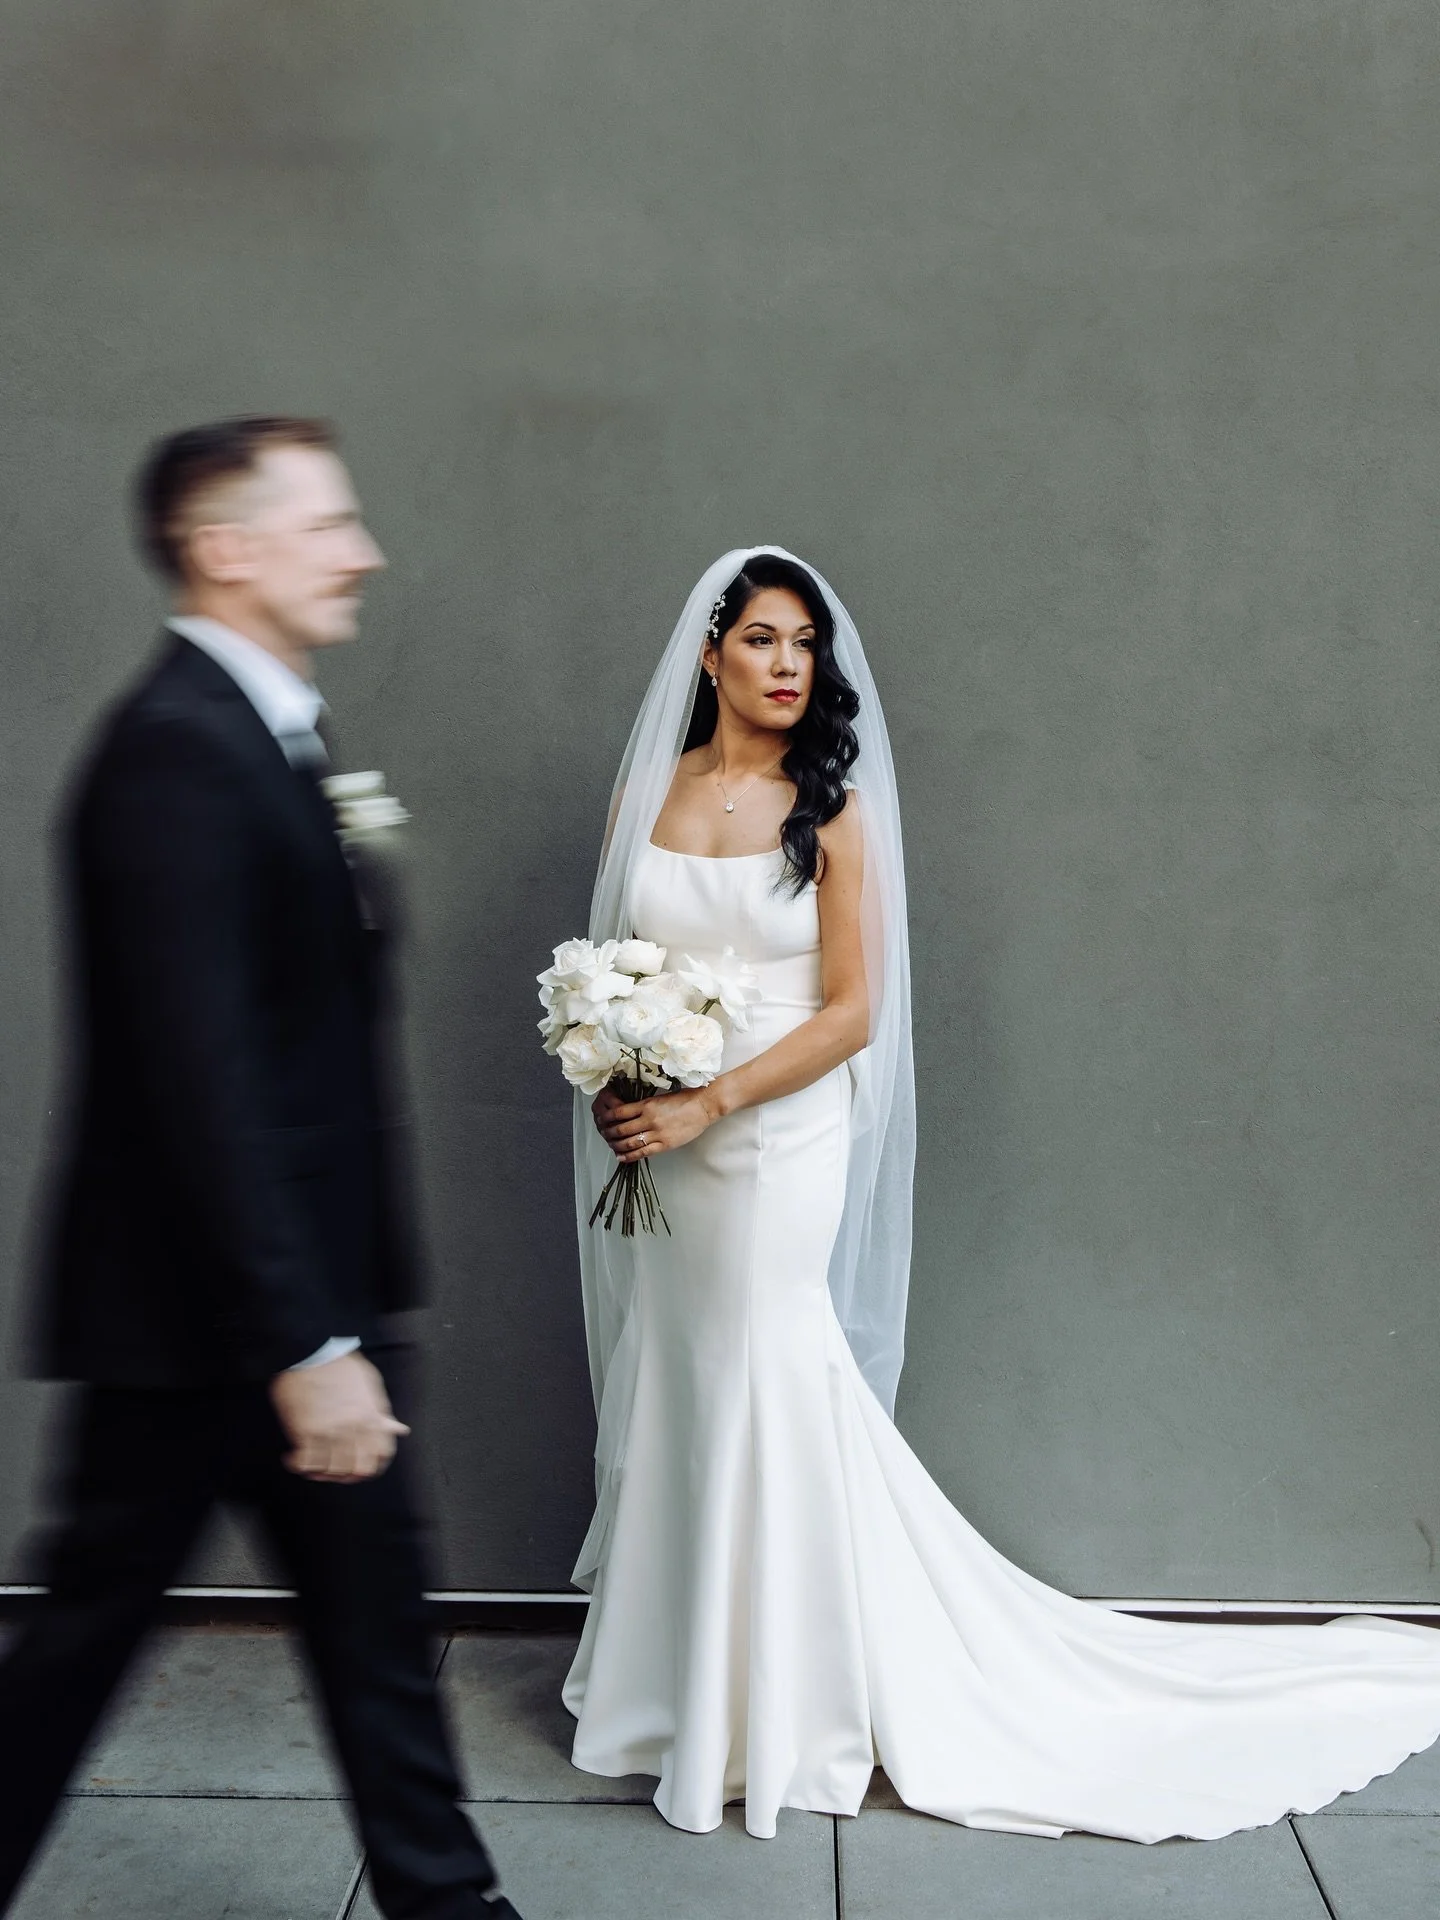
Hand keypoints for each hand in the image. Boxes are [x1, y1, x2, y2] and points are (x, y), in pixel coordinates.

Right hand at [269, 1351, 410, 1483]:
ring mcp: (329, 1431)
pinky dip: (299, 1466)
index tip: (359, 1467)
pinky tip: (294, 1459)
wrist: (313, 1350)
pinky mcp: (305, 1430)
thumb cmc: (341, 1364)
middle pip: (355, 1469)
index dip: (371, 1466)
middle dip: (345, 1475)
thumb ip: (382, 1411)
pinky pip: (305, 1462)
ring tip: (312, 1465)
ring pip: (330, 1470)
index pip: (380, 1455)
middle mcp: (353, 1428)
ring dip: (320, 1473)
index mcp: (372, 1417)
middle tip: (332, 1472)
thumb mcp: (370, 1384)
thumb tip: (398, 1429)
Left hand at [592, 1083, 721, 1161]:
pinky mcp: (665, 1144)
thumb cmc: (684, 1099)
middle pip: (621, 1129)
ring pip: (629, 1143)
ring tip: (611, 1146)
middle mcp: (649, 1119)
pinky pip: (643, 1153)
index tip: (602, 1120)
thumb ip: (644, 1107)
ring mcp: (657, 1133)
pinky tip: (622, 1157)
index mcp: (647, 1105)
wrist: (703, 1106)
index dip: (607, 1118)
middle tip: (604, 1134)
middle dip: (608, 1133)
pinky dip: (629, 1156)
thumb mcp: (660, 1098)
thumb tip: (627, 1114)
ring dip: (616, 1145)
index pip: (619, 1112)